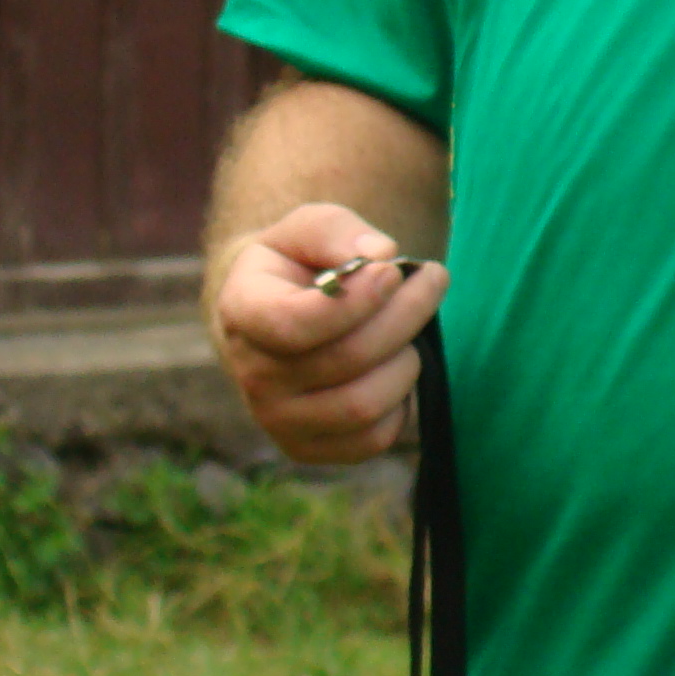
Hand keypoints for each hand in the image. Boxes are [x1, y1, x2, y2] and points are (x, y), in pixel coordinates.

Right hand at [206, 204, 448, 465]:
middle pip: (348, 358)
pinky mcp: (308, 448)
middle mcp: (252, 374)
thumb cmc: (302, 263)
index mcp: (242, 312)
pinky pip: (374, 438)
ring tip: (411, 327)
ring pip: (365, 404)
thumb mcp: (311, 227)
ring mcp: (276, 419)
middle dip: (407, 314)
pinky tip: (394, 366)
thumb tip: (381, 256)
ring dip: (407, 358)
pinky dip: (402, 402)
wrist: (281, 313)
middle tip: (432, 278)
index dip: (357, 300)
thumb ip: (339, 231)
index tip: (393, 271)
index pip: (294, 324)